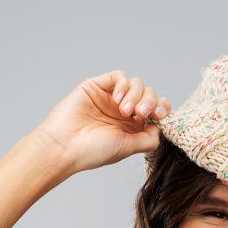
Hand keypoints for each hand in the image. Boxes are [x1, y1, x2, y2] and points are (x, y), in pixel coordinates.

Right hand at [33, 70, 170, 175]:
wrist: (64, 145)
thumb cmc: (93, 151)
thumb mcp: (127, 148)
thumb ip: (148, 139)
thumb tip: (160, 128)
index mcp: (132, 127)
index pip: (155, 111)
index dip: (162, 108)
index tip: (159, 115)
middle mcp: (123, 112)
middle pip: (149, 95)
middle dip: (150, 102)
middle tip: (140, 114)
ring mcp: (110, 98)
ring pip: (137, 84)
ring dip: (136, 95)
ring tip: (124, 111)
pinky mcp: (97, 86)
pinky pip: (118, 77)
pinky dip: (123, 85)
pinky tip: (116, 100)